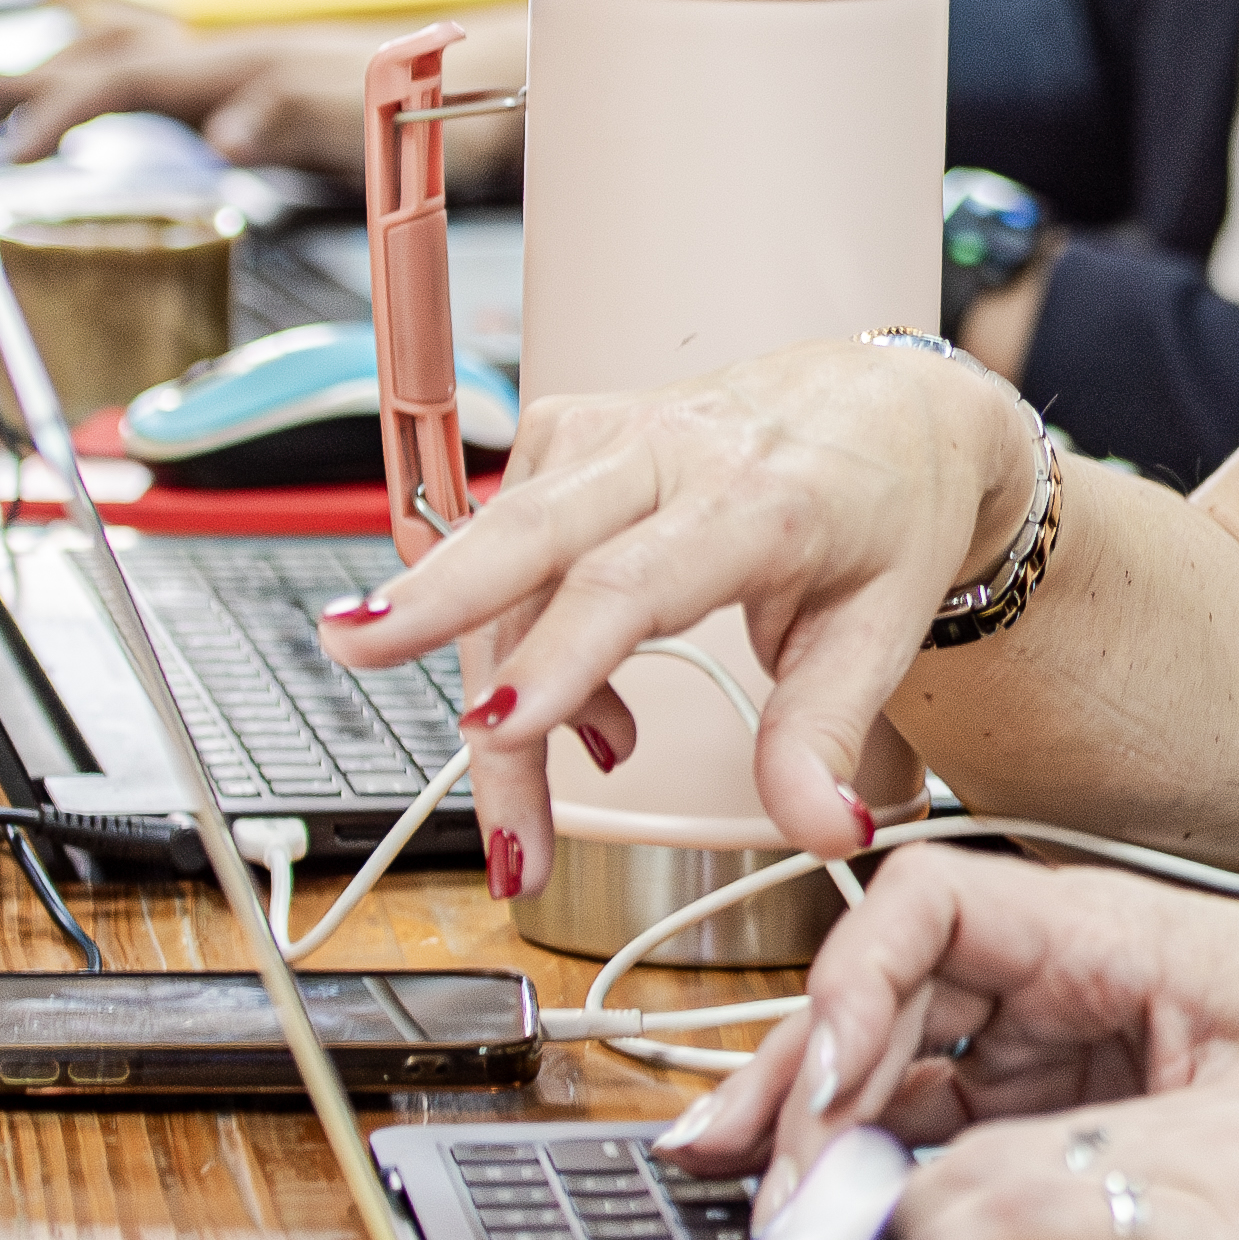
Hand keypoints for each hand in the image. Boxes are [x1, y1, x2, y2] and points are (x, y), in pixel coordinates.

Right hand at [0, 13, 432, 175]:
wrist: (497, 84)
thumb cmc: (441, 105)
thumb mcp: (372, 123)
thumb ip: (296, 120)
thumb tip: (223, 131)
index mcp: (242, 64)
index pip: (121, 79)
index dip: (58, 108)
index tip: (7, 149)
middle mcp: (232, 55)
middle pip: (102, 53)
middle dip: (21, 72)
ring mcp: (241, 64)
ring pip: (124, 52)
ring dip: (54, 65)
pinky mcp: (257, 82)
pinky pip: (161, 69)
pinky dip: (108, 70)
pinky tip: (95, 86)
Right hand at [319, 333, 1035, 891]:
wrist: (888, 408)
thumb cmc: (885, 512)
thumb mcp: (882, 630)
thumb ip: (827, 735)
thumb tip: (822, 831)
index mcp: (760, 499)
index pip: (638, 582)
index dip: (562, 659)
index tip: (499, 728)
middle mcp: (670, 451)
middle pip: (531, 532)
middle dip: (434, 597)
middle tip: (350, 648)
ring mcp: (606, 434)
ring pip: (503, 558)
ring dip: (494, 690)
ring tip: (551, 803)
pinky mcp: (566, 435)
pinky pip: (506, 548)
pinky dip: (515, 642)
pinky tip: (576, 702)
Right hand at [665, 836, 1238, 1215]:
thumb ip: (1123, 1159)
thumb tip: (980, 1219)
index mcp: (1098, 926)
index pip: (930, 904)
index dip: (855, 982)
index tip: (828, 1085)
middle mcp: (1048, 958)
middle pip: (882, 987)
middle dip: (807, 1078)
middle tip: (767, 1189)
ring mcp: (1034, 1019)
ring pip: (887, 1050)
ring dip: (810, 1116)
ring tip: (724, 1183)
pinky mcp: (1035, 1079)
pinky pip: (925, 1105)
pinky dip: (860, 1152)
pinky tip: (803, 1198)